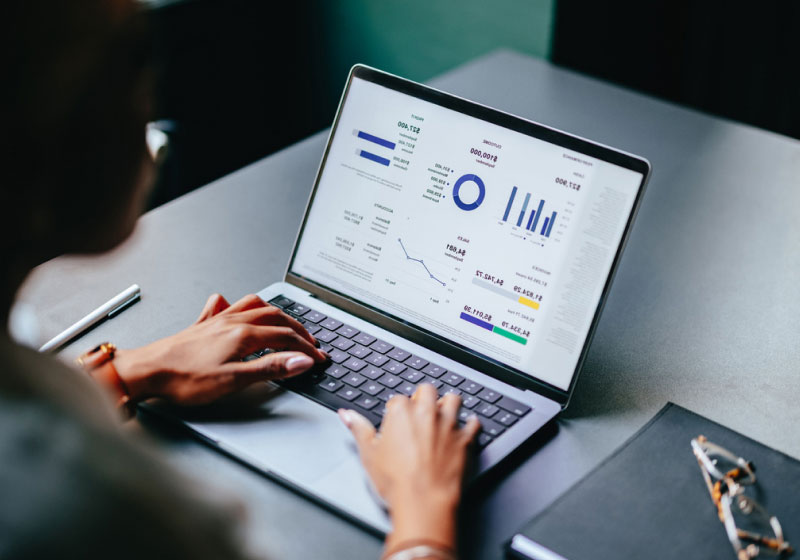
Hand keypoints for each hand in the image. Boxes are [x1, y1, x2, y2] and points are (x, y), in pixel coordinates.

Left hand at [112, 293, 326, 404]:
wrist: (146, 371)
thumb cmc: (183, 378)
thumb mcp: (233, 380)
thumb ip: (271, 368)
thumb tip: (302, 361)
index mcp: (244, 335)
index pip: (287, 337)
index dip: (307, 349)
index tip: (319, 358)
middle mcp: (232, 322)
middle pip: (276, 316)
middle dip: (298, 328)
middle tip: (311, 342)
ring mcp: (217, 320)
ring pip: (255, 306)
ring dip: (276, 311)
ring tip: (286, 321)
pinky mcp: (203, 325)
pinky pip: (226, 306)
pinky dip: (239, 305)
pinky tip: (236, 308)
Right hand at [339, 384, 479, 554]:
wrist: (423, 501)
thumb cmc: (395, 481)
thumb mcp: (368, 453)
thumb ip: (358, 429)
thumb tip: (347, 415)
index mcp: (401, 412)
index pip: (398, 399)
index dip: (396, 410)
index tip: (395, 421)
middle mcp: (426, 412)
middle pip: (427, 390)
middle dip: (423, 397)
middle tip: (418, 412)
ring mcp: (447, 425)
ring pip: (453, 399)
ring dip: (448, 404)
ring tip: (442, 412)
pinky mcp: (464, 440)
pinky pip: (473, 423)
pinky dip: (471, 424)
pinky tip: (467, 426)